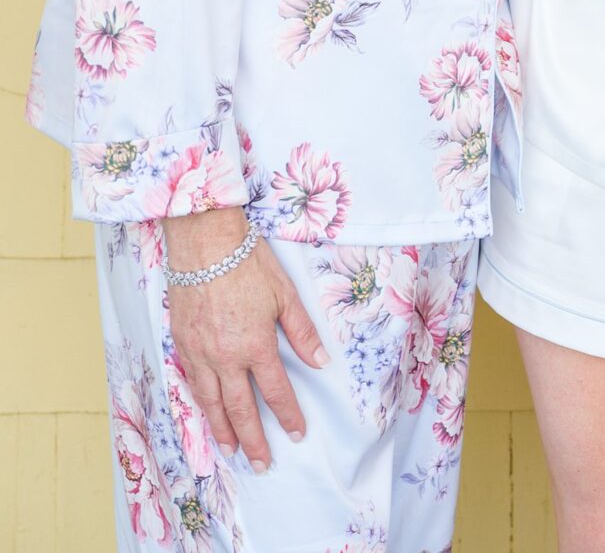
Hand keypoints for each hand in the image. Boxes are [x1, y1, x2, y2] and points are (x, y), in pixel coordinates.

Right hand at [164, 209, 326, 470]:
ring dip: (223, 431)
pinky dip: (200, 405)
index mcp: (256, 345)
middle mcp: (226, 357)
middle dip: (253, 440)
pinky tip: (206, 414)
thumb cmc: (248, 262)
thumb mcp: (284, 293)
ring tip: (231, 451)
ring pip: (212, 403)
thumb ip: (302, 331)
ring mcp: (200, 354)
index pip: (276, 391)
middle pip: (241, 409)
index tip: (296, 434)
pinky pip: (192, 384)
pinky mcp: (182, 345)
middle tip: (262, 463)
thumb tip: (321, 361)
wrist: (204, 242)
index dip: (288, 415)